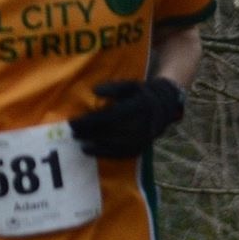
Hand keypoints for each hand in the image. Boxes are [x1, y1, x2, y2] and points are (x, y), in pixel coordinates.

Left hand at [67, 78, 184, 157]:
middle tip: (73, 134)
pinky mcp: (143, 147)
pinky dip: (106, 154)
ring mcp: (145, 138)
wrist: (166, 104)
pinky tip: (92, 151)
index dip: (90, 121)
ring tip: (81, 145)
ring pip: (117, 146)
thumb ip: (112, 88)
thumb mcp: (129, 85)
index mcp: (140, 107)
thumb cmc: (141, 93)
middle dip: (90, 134)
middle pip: (111, 132)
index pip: (109, 117)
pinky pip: (122, 154)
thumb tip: (94, 90)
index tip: (73, 122)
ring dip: (97, 147)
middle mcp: (144, 124)